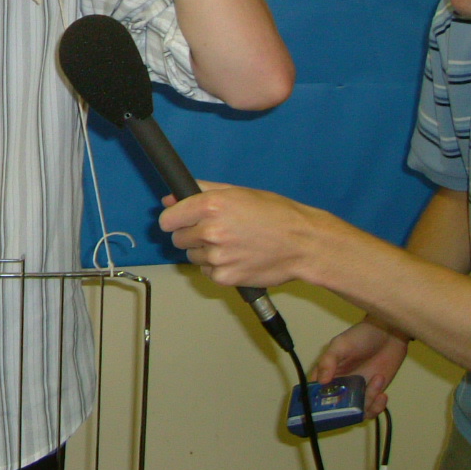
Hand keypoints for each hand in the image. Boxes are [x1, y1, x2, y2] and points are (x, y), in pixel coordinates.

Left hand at [159, 183, 333, 288]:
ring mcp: (217, 256)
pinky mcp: (224, 277)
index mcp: (211, 205)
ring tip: (232, 244)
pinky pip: (207, 272)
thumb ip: (200, 192)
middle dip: (192, 235)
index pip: (167, 220)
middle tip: (217, 232)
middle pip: (178, 239)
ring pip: (192, 256)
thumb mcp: (238, 192)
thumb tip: (170, 199)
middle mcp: (211, 231)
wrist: (303, 244)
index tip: (182, 222)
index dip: (174, 220)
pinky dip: (217, 267)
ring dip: (205, 252)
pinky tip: (237, 258)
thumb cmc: (276, 215)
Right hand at [313, 321, 408, 418]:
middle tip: (357, 404)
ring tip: (377, 384)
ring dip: (367, 404)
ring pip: (356, 412)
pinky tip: (383, 394)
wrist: (390, 333)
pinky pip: (372, 409)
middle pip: (336, 408)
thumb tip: (321, 382)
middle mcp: (340, 385)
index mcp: (327, 373)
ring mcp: (357, 390)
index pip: (316, 393)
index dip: (317, 405)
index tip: (324, 411)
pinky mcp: (373, 393)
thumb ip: (329, 361)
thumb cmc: (361, 336)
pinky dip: (377, 407)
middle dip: (346, 412)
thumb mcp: (341, 345)